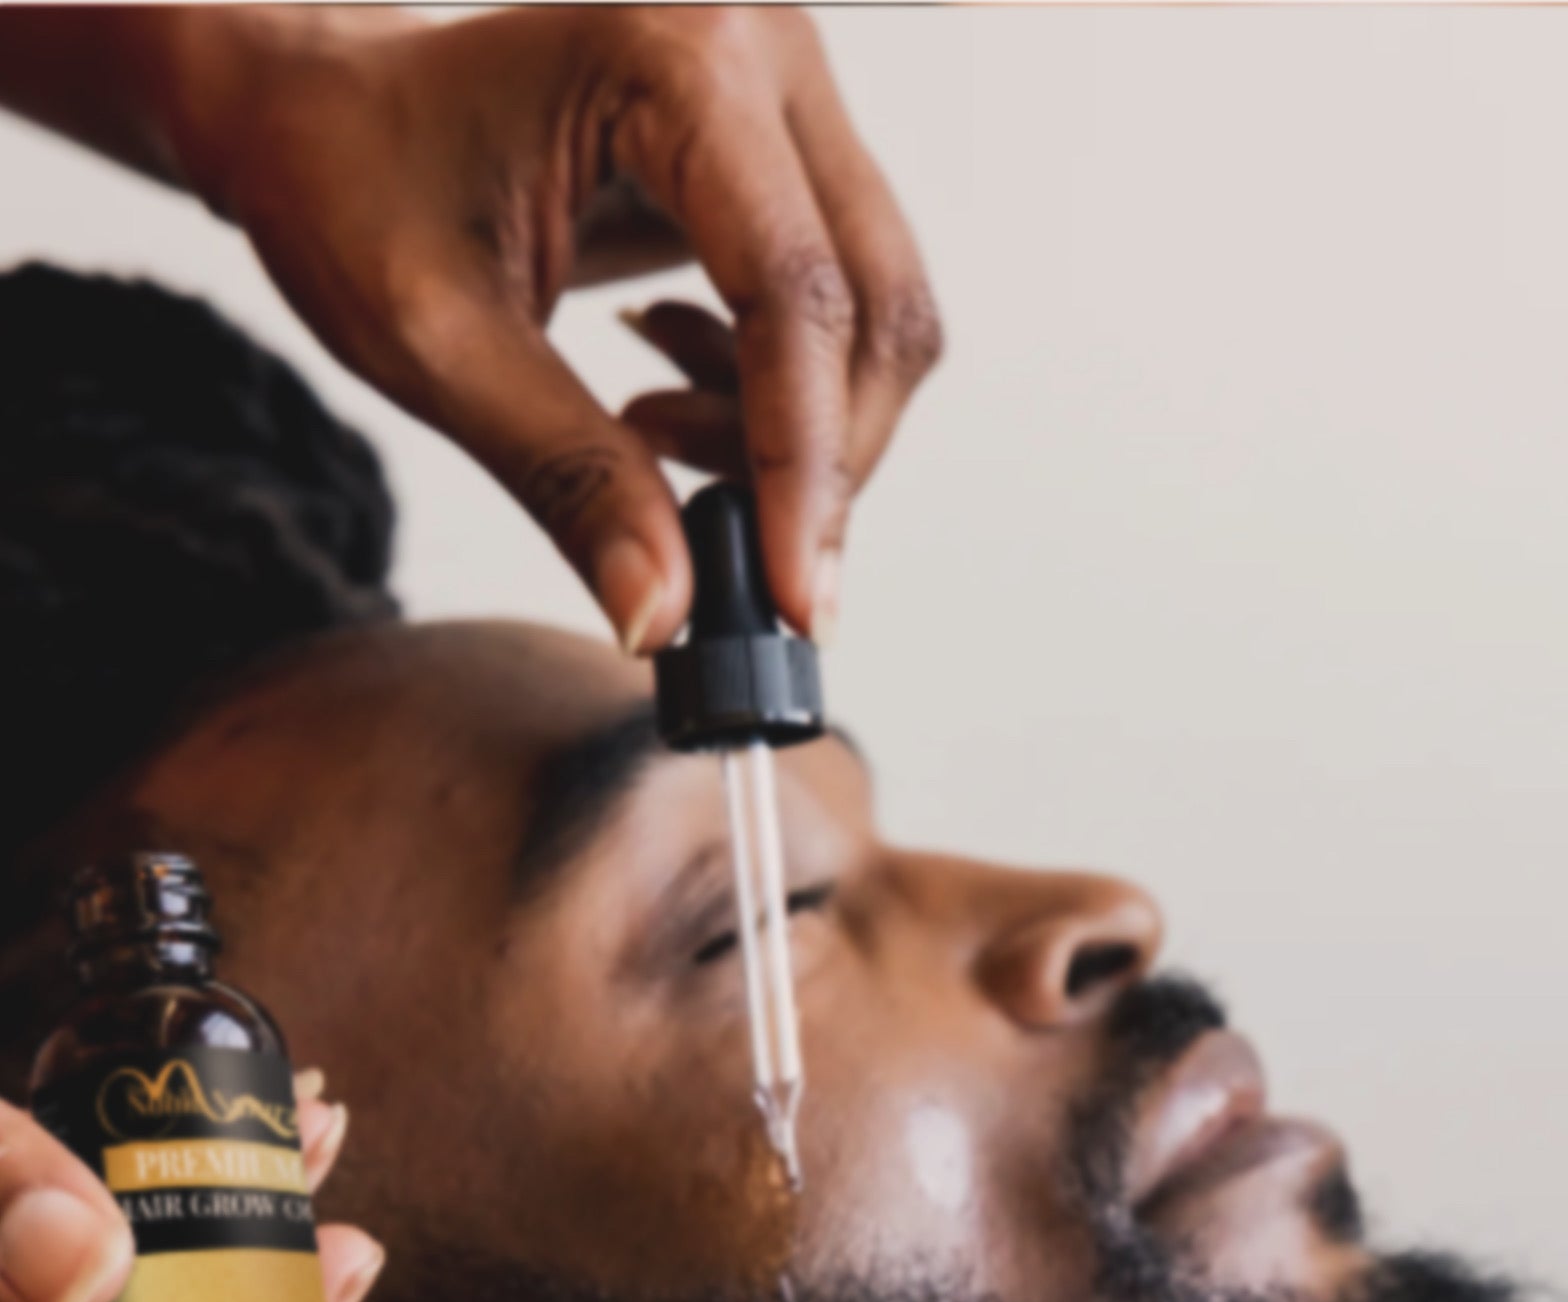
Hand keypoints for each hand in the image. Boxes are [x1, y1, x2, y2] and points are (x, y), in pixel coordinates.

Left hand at [167, 6, 941, 652]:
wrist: (324, 115)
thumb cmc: (352, 184)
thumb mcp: (439, 346)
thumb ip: (568, 477)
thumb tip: (667, 614)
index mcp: (674, 55)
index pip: (793, 293)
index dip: (804, 464)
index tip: (794, 603)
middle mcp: (764, 49)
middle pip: (874, 311)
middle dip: (819, 463)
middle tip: (720, 542)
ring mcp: (790, 100)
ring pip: (879, 323)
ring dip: (798, 436)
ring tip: (651, 435)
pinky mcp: (791, 158)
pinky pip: (846, 316)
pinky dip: (781, 401)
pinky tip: (669, 395)